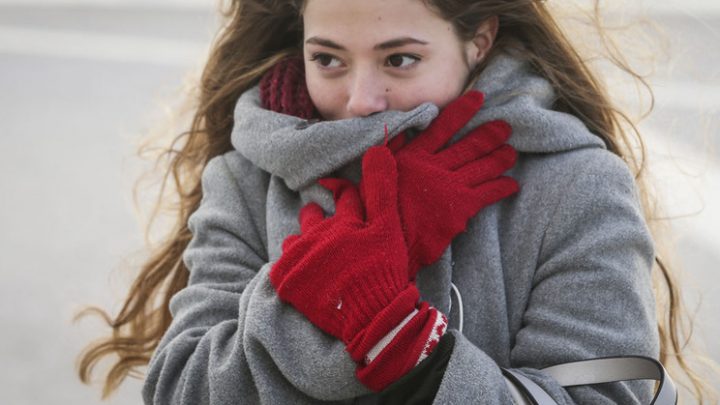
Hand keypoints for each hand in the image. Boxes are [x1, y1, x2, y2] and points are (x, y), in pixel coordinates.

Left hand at [270, 146, 416, 344]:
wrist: (373, 318)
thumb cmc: (384, 272)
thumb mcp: (389, 228)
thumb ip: (382, 190)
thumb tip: (377, 148)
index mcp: (343, 222)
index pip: (342, 195)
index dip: (340, 189)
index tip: (333, 188)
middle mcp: (317, 235)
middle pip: (312, 217)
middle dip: (316, 217)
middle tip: (322, 225)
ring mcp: (300, 259)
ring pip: (295, 241)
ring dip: (303, 244)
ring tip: (313, 254)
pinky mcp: (288, 282)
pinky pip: (282, 267)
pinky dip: (292, 268)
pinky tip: (303, 274)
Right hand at [385, 91, 519, 276]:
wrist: (388, 243)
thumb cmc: (377, 212)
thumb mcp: (372, 177)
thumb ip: (385, 156)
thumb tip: (391, 134)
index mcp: (413, 157)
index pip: (442, 127)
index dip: (462, 111)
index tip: (478, 98)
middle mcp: (434, 168)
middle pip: (469, 145)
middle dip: (490, 134)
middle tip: (505, 127)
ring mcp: (450, 187)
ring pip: (483, 167)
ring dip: (500, 158)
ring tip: (511, 152)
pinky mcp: (461, 208)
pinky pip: (488, 193)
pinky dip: (502, 187)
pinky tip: (512, 184)